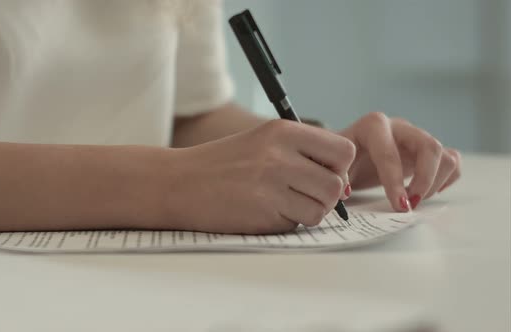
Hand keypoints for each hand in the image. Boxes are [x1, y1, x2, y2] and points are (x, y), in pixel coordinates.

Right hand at [167, 120, 355, 233]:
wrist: (179, 183)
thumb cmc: (222, 164)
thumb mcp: (262, 141)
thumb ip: (303, 153)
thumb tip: (345, 183)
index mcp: (283, 131)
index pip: (343, 150)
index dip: (339, 167)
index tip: (321, 174)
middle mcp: (280, 154)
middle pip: (337, 184)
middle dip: (325, 195)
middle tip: (301, 195)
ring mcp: (272, 184)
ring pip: (322, 208)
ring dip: (308, 212)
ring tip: (282, 204)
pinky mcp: (264, 213)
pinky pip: (298, 225)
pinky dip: (288, 224)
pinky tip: (265, 212)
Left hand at [338, 112, 460, 211]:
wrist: (343, 154)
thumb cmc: (338, 159)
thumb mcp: (331, 164)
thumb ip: (337, 175)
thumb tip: (346, 191)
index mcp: (373, 125)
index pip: (390, 154)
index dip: (395, 183)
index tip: (399, 207)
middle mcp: (399, 126)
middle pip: (429, 147)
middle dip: (424, 180)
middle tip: (410, 205)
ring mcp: (416, 136)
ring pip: (444, 155)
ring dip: (435, 182)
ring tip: (414, 200)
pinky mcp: (426, 150)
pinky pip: (451, 160)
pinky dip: (447, 178)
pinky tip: (426, 192)